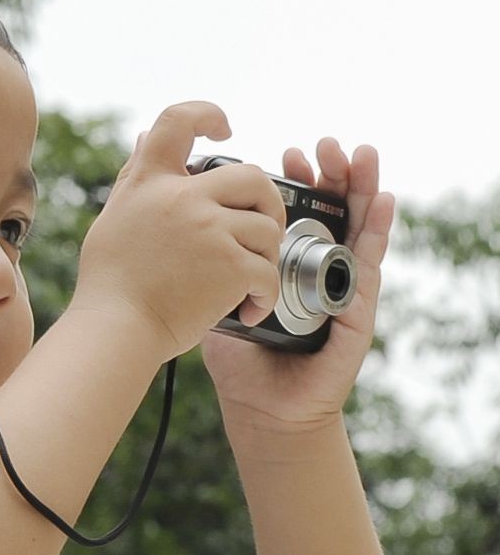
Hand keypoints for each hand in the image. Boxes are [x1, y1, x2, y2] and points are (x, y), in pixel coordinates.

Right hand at [71, 102, 286, 357]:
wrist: (116, 329)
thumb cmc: (110, 283)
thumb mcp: (115, 217)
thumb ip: (136, 175)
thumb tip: (143, 137)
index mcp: (150, 182)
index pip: (178, 121)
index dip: (207, 114)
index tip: (225, 128)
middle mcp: (181, 197)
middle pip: (251, 175)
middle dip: (268, 201)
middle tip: (264, 228)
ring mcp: (209, 229)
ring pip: (267, 227)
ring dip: (266, 255)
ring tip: (249, 280)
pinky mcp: (230, 265)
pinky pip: (268, 270)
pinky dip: (265, 294)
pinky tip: (249, 308)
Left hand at [202, 138, 394, 436]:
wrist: (260, 408)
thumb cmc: (239, 358)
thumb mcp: (215, 299)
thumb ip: (203, 262)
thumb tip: (172, 221)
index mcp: (283, 263)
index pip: (294, 212)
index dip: (294, 182)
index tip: (282, 154)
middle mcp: (315, 269)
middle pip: (329, 210)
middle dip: (329, 174)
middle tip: (319, 146)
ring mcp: (339, 287)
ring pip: (356, 227)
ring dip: (360, 189)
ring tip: (358, 155)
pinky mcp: (357, 310)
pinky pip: (369, 265)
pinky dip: (377, 231)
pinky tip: (383, 202)